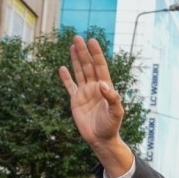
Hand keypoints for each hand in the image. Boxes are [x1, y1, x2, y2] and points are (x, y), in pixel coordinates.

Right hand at [59, 36, 126, 158]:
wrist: (101, 139)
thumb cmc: (111, 126)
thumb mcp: (116, 112)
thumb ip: (112, 98)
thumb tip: (102, 84)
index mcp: (105, 87)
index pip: (100, 66)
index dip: (96, 54)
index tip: (92, 41)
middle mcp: (95, 87)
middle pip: (88, 66)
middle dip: (83, 52)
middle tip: (77, 37)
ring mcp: (85, 93)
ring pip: (79, 72)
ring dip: (76, 59)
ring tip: (72, 46)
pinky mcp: (76, 101)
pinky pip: (70, 86)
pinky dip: (66, 77)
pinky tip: (62, 67)